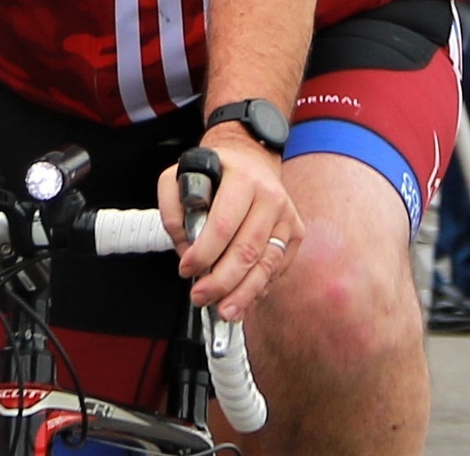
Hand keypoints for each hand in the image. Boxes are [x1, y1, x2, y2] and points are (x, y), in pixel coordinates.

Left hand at [157, 126, 303, 321]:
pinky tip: (242, 296)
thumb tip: (185, 247)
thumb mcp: (180, 175)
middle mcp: (270, 198)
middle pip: (246, 251)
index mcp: (242, 179)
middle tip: (199, 297)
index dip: (204, 253)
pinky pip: (277, 268)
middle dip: (221, 282)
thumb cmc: (214, 171)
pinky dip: (259, 287)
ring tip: (224, 311)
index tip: (186, 269)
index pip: (223, 225)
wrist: (251, 159)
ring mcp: (287, 217)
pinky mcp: (295, 232)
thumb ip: (174, 209)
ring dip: (243, 294)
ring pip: (265, 265)